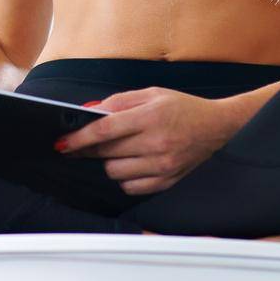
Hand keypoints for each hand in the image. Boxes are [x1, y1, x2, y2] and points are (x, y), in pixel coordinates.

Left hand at [54, 87, 245, 195]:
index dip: (78, 138)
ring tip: (116, 150)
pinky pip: (131, 187)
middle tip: (80, 145)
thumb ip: (118, 101)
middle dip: (87, 149)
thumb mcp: (151, 93)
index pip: (104, 131)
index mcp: (150, 117)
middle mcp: (156, 143)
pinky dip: (124, 177)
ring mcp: (162, 166)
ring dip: (107, 162)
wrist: (217, 127)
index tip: (61, 143)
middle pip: (106, 153)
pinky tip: (130, 164)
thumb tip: (89, 112)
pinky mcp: (167, 181)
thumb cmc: (182, 107)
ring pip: (115, 172)